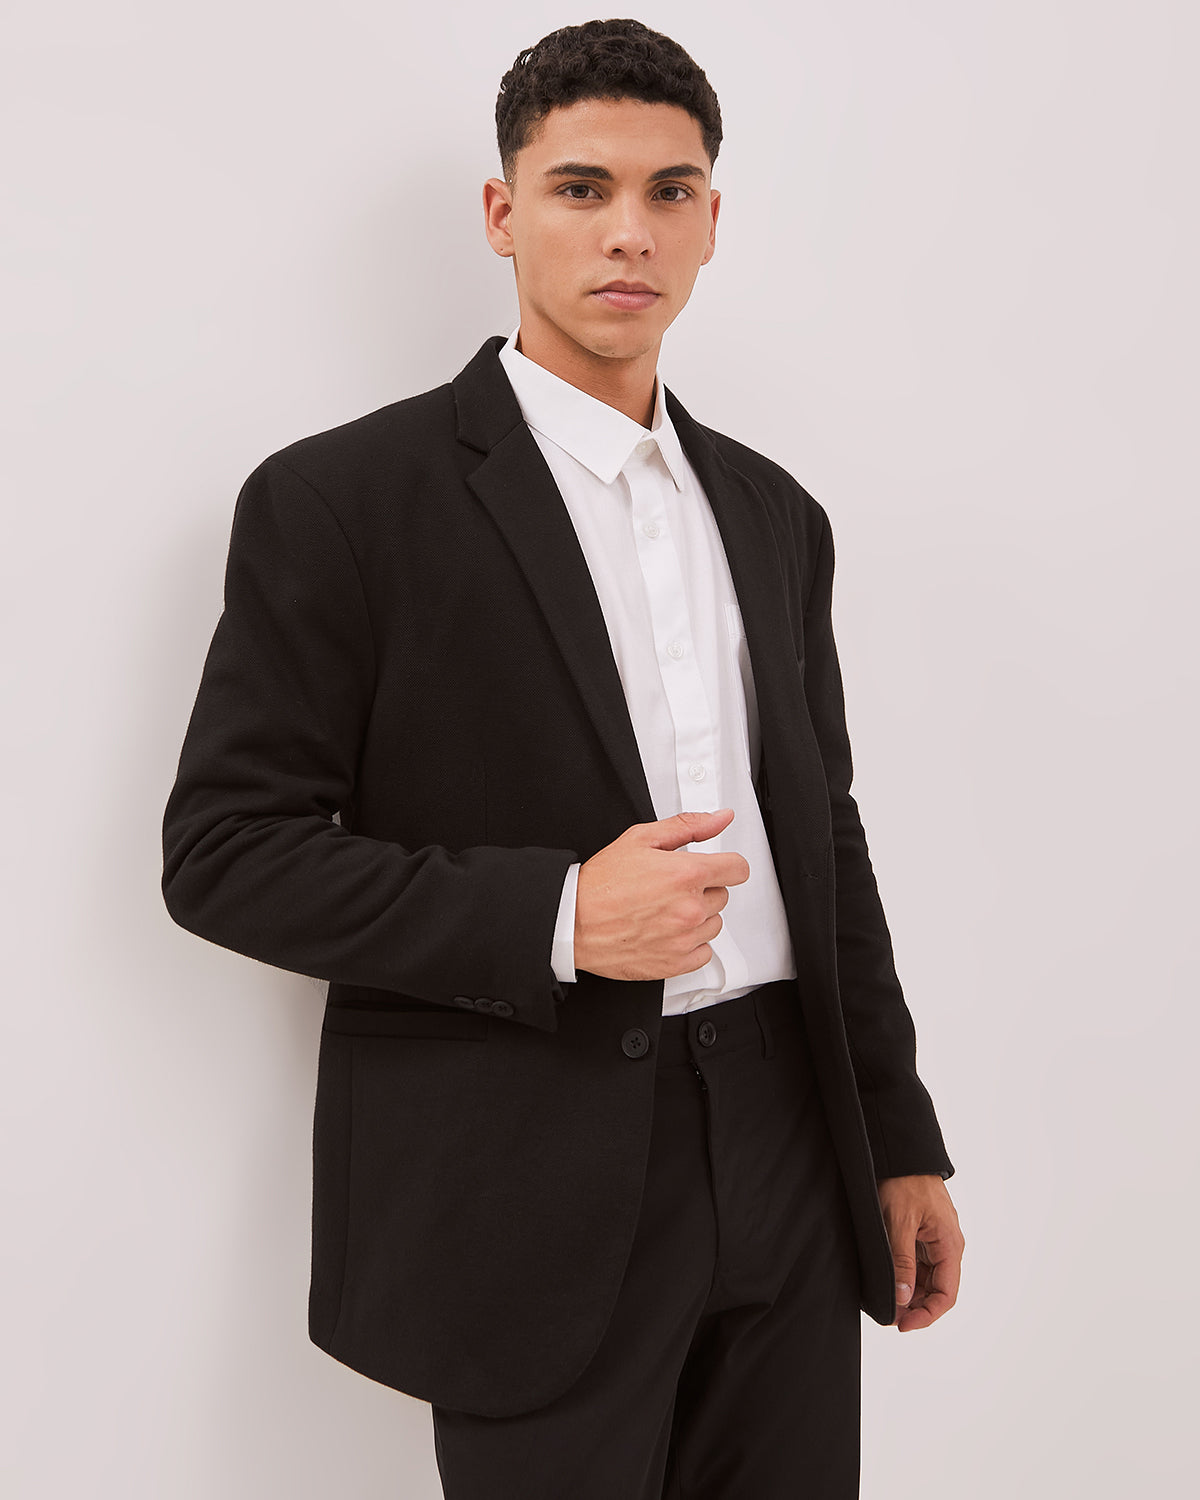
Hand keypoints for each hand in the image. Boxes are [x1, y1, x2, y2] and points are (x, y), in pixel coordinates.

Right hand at [574, 809, 749, 980]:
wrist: (573, 922)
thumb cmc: (600, 884)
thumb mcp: (641, 839)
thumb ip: (688, 826)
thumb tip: (720, 818)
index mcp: (686, 875)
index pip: (738, 869)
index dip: (727, 865)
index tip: (716, 867)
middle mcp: (689, 909)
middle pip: (723, 896)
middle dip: (702, 889)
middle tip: (670, 888)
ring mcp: (684, 939)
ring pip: (714, 924)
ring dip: (697, 917)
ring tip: (664, 910)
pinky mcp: (675, 963)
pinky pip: (704, 952)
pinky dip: (690, 944)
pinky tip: (667, 932)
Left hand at [876, 1174, 963, 1331]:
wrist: (899, 1152)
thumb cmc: (903, 1181)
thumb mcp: (900, 1223)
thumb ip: (902, 1262)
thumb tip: (903, 1299)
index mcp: (949, 1245)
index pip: (946, 1295)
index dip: (927, 1315)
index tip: (902, 1325)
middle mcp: (946, 1245)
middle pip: (936, 1290)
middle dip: (915, 1307)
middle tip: (888, 1316)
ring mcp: (933, 1240)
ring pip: (925, 1279)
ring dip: (908, 1294)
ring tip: (885, 1302)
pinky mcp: (920, 1233)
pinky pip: (916, 1263)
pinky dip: (903, 1276)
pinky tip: (887, 1282)